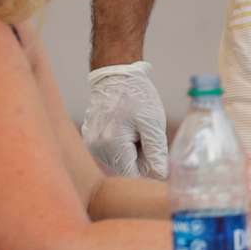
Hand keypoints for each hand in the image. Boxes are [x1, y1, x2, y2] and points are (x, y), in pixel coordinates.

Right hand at [84, 61, 167, 179]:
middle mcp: (96, 148)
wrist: (116, 74)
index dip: (147, 166)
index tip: (155, 149)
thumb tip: (161, 176)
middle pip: (124, 168)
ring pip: (118, 160)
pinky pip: (110, 151)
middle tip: (145, 132)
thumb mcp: (153, 122)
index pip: (132, 175)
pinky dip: (121, 143)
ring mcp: (91, 143)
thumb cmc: (137, 95)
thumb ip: (156, 152)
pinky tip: (125, 125)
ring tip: (134, 127)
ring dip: (130, 150)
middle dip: (139, 156)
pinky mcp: (90, 138)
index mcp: (111, 145)